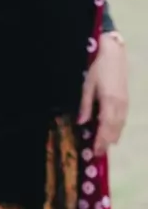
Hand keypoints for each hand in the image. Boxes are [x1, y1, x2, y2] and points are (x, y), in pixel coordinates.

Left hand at [79, 32, 128, 155]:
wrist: (114, 54)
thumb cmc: (98, 68)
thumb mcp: (87, 86)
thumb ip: (85, 106)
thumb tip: (81, 122)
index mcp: (108, 101)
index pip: (105, 126)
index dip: (100, 140)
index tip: (95, 151)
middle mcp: (119, 104)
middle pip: (114, 128)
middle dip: (106, 142)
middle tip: (99, 154)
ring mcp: (125, 102)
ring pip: (121, 124)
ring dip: (113, 137)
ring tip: (106, 147)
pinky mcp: (126, 99)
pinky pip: (123, 118)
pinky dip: (118, 128)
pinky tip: (114, 133)